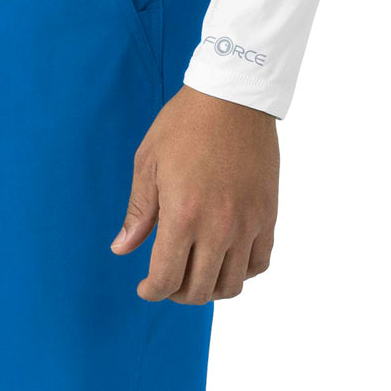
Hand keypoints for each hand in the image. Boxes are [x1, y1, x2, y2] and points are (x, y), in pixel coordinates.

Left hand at [111, 85, 278, 302]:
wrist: (234, 96)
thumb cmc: (185, 125)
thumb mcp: (148, 164)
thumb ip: (138, 212)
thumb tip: (122, 249)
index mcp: (183, 216)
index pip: (166, 280)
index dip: (152, 292)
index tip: (145, 287)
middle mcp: (218, 227)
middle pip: (199, 291)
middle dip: (177, 294)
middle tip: (168, 280)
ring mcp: (248, 224)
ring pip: (231, 285)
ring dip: (209, 288)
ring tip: (196, 273)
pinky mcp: (268, 215)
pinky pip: (259, 263)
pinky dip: (241, 272)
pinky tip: (225, 259)